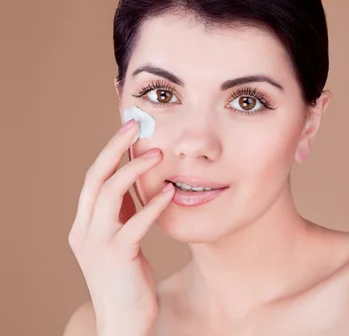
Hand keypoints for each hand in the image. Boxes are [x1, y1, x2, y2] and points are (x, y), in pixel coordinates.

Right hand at [68, 119, 174, 335]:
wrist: (123, 321)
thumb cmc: (127, 279)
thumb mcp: (120, 240)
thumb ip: (123, 214)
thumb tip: (137, 182)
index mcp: (84, 224)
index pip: (93, 179)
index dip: (110, 152)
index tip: (129, 129)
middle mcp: (84, 230)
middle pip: (94, 179)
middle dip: (114, 149)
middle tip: (136, 126)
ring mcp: (98, 244)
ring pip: (109, 195)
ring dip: (133, 171)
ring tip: (158, 155)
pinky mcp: (118, 257)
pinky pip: (134, 223)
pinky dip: (152, 204)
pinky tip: (170, 192)